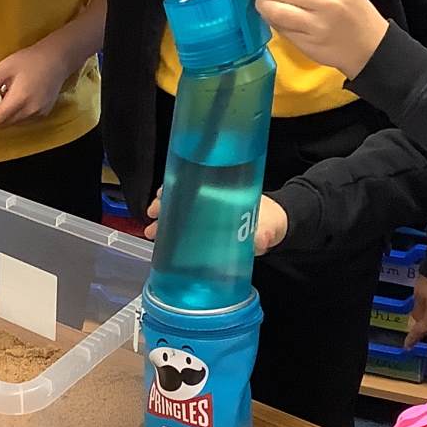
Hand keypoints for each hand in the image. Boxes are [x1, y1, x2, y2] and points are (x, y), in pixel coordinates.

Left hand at [0, 40, 75, 126]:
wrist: (57, 59)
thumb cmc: (30, 59)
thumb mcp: (6, 66)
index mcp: (20, 98)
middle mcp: (31, 110)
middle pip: (5, 123)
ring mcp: (39, 113)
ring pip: (14, 123)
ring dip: (3, 118)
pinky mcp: (44, 113)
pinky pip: (24, 120)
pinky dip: (15, 116)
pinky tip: (12, 103)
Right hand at [147, 193, 288, 255]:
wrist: (275, 227)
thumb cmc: (270, 221)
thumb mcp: (268, 227)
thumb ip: (264, 235)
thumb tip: (259, 241)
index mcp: (221, 193)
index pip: (191, 185)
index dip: (173, 191)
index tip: (161, 200)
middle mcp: (210, 200)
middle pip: (180, 197)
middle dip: (162, 206)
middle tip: (151, 219)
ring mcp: (206, 214)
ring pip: (179, 212)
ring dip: (164, 220)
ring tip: (151, 231)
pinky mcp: (206, 230)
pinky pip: (185, 227)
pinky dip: (173, 231)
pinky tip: (162, 240)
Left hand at [235, 0, 388, 77]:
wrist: (371, 46)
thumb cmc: (350, 11)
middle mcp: (327, 0)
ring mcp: (317, 24)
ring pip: (277, 11)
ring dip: (261, 5)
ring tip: (256, 2)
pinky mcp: (310, 43)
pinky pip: (282, 29)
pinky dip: (273, 22)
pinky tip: (271, 17)